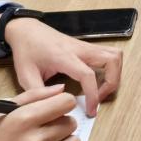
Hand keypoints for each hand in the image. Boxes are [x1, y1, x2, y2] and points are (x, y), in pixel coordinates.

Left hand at [2, 17, 122, 116]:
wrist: (27, 30)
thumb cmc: (26, 51)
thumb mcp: (26, 76)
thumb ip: (40, 93)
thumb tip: (60, 102)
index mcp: (64, 56)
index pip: (87, 74)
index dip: (93, 95)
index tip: (91, 110)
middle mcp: (80, 48)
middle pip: (112, 59)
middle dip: (112, 82)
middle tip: (100, 99)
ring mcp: (85, 46)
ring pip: (115, 55)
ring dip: (115, 74)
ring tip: (102, 90)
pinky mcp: (87, 47)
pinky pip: (108, 55)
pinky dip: (111, 69)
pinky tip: (98, 81)